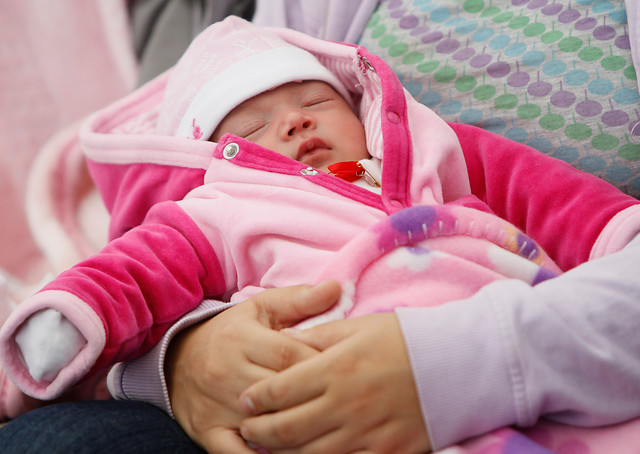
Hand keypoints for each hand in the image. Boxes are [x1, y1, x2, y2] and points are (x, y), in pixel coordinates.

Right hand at [165, 281, 341, 452]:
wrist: (177, 359)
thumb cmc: (231, 333)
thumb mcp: (260, 308)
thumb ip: (299, 300)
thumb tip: (337, 287)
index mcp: (243, 338)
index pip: (290, 355)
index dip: (321, 364)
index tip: (347, 370)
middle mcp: (228, 372)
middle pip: (280, 391)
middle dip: (313, 398)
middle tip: (344, 403)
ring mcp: (217, 405)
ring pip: (263, 424)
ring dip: (294, 432)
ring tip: (326, 431)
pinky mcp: (209, 432)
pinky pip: (235, 453)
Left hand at [238, 313, 431, 453]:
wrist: (457, 363)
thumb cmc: (404, 339)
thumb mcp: (358, 326)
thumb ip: (318, 336)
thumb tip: (285, 343)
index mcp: (335, 368)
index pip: (279, 390)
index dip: (255, 399)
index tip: (244, 401)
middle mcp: (345, 404)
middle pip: (286, 428)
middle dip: (258, 431)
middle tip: (247, 428)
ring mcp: (365, 433)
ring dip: (280, 453)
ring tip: (267, 447)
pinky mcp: (385, 452)